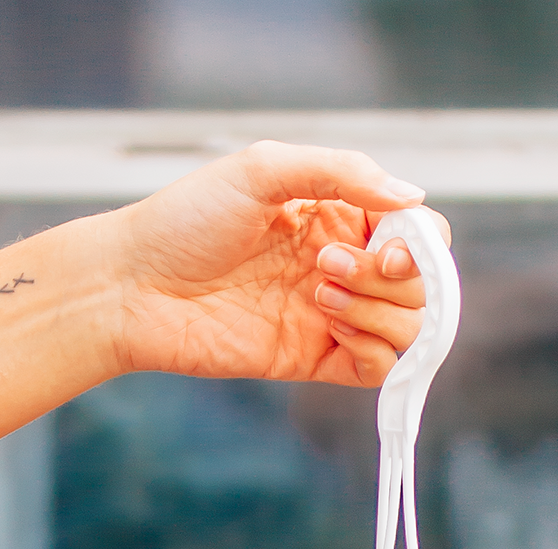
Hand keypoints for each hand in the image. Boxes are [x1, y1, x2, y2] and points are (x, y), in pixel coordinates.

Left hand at [108, 141, 452, 388]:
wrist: (134, 287)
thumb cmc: (187, 220)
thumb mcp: (264, 169)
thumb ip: (344, 172)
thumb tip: (415, 200)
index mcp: (341, 216)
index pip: (421, 235)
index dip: (421, 244)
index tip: (389, 244)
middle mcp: (345, 266)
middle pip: (422, 285)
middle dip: (388, 275)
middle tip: (324, 264)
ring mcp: (332, 317)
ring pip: (408, 328)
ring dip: (378, 309)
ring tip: (319, 291)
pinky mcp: (314, 361)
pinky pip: (377, 369)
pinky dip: (373, 350)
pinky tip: (331, 327)